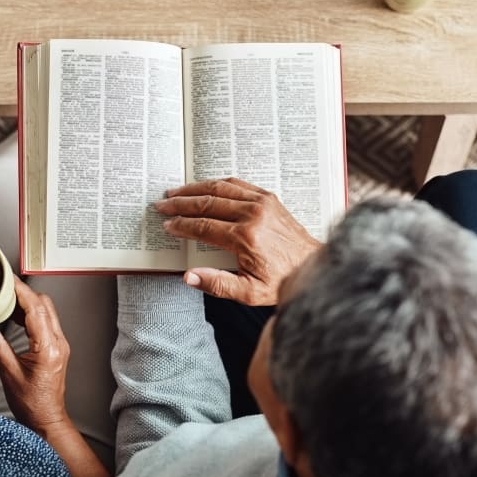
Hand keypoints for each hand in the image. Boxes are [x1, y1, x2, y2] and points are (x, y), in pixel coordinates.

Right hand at [0, 279, 70, 433]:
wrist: (46, 418)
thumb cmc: (32, 403)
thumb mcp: (8, 372)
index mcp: (48, 348)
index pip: (35, 309)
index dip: (21, 290)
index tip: (7, 279)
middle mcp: (58, 343)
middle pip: (44, 305)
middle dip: (24, 292)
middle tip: (4, 286)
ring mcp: (59, 344)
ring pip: (46, 311)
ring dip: (27, 302)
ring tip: (6, 299)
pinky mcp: (56, 347)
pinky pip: (46, 321)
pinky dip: (31, 314)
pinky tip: (14, 316)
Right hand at [155, 177, 321, 305]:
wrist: (312, 267)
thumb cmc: (282, 281)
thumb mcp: (249, 292)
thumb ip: (217, 284)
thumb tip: (189, 277)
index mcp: (245, 237)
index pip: (204, 226)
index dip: (182, 225)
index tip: (168, 225)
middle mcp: (253, 214)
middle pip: (208, 202)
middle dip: (181, 203)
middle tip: (163, 204)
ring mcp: (262, 203)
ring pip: (220, 188)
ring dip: (195, 189)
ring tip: (176, 192)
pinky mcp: (269, 198)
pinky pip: (237, 184)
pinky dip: (217, 183)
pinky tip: (204, 187)